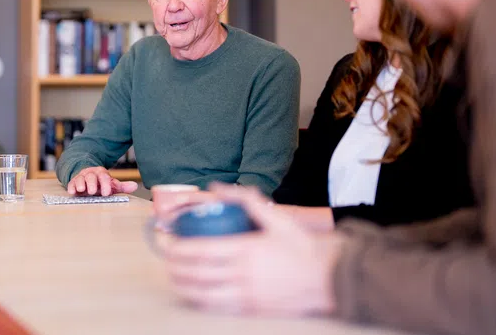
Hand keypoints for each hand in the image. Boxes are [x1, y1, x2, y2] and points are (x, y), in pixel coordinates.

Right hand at [67, 166, 137, 196]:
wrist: (87, 176)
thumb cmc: (101, 183)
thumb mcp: (111, 184)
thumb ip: (122, 186)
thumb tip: (135, 186)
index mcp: (102, 174)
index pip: (104, 177)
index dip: (105, 185)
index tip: (106, 193)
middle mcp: (91, 174)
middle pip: (91, 176)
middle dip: (92, 183)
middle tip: (93, 191)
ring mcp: (82, 177)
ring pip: (81, 178)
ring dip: (81, 184)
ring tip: (82, 189)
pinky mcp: (73, 182)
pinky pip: (72, 183)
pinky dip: (72, 187)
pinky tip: (72, 192)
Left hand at [161, 182, 342, 315]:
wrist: (329, 277)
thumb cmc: (301, 246)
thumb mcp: (276, 217)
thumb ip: (245, 198)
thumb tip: (216, 186)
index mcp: (247, 249)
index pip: (201, 251)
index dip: (178, 249)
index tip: (167, 244)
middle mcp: (244, 274)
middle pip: (197, 273)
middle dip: (175, 267)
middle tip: (165, 259)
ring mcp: (248, 295)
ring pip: (204, 294)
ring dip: (183, 285)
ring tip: (174, 276)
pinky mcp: (254, 309)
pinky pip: (219, 308)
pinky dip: (200, 300)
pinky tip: (194, 293)